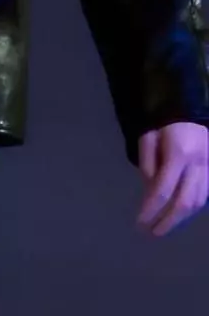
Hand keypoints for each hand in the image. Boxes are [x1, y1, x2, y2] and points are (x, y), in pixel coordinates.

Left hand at [137, 122, 207, 236]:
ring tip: (164, 226)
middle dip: (167, 221)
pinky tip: (180, 214)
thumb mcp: (148, 137)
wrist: (188, 108)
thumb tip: (149, 192)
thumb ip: (147, 163)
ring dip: (180, 219)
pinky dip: (192, 209)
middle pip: (184, 202)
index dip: (151, 209)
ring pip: (198, 203)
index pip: (163, 190)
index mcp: (179, 154)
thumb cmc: (164, 122)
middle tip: (152, 233)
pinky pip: (205, 196)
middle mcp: (198, 164)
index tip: (139, 223)